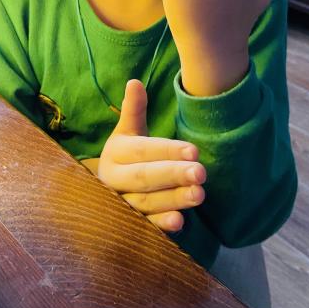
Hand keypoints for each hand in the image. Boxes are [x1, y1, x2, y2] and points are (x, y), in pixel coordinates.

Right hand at [96, 79, 205, 232]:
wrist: (107, 189)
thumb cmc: (127, 156)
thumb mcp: (129, 132)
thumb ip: (134, 110)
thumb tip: (135, 82)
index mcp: (115, 153)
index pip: (142, 151)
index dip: (167, 151)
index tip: (194, 151)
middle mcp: (113, 179)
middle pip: (143, 177)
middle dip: (173, 175)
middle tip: (201, 173)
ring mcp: (121, 204)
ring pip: (146, 203)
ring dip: (173, 200)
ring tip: (199, 195)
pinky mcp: (129, 224)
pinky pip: (145, 225)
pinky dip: (161, 225)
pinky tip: (180, 222)